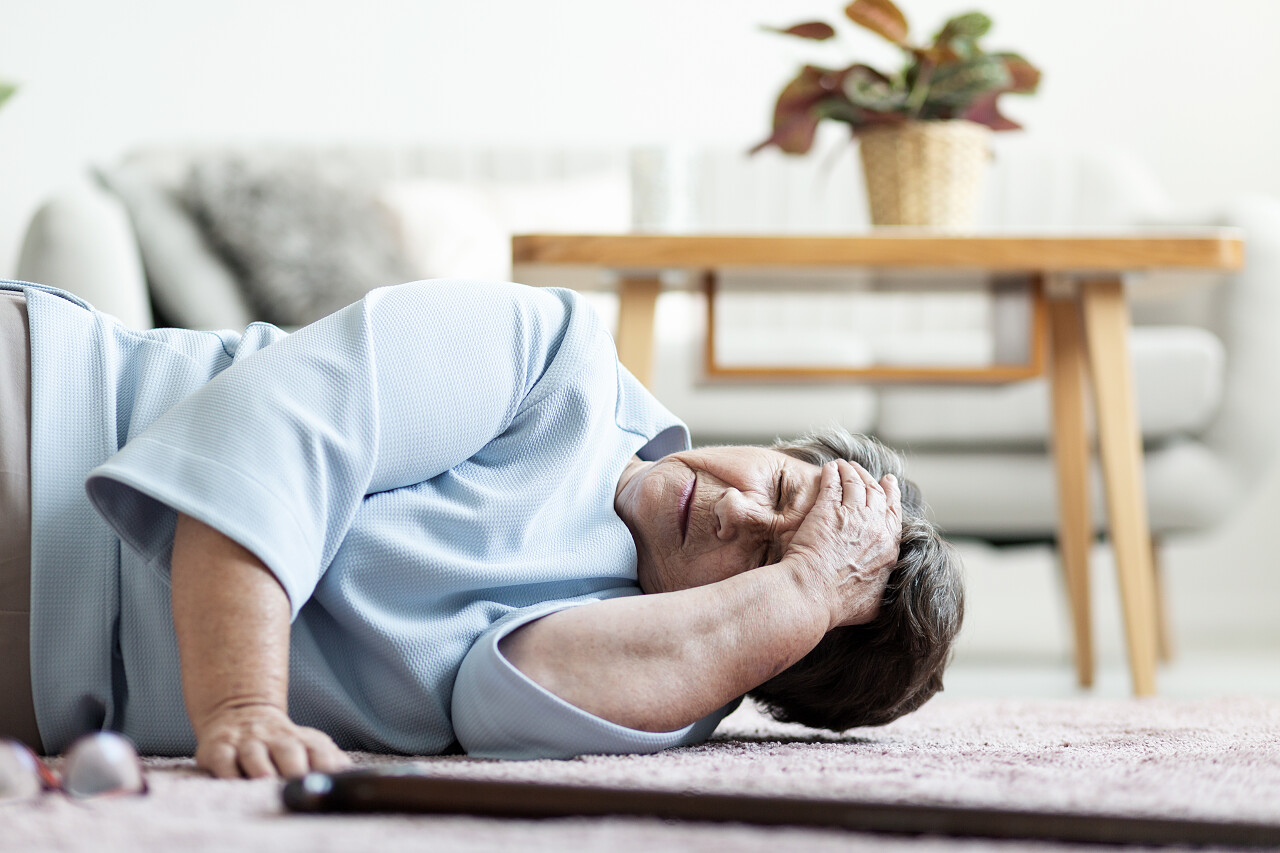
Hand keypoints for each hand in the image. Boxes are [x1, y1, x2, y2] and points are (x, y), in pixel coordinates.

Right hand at [193, 702, 350, 779]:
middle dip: (294, 767)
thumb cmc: (280, 740)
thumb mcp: (307, 743)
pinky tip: (233, 780)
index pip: (319, 749)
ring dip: (260, 766)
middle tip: (298, 784)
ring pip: (253, 753)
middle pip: (288, 750)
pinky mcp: (219, 748)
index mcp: (301, 739)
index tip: (330, 779)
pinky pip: (222, 758)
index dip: (326, 763)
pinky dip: (226, 770)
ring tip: (266, 780)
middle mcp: (275, 738)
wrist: (239, 712)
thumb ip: (328, 758)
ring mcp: (246, 742)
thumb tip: (351, 774)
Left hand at [782, 459, 902, 629]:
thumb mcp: (873, 604)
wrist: (811, 595)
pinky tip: (828, 467)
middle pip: (876, 492)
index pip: (893, 512)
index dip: (891, 495)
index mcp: (888, 547)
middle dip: (870, 478)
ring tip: (844, 465)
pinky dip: (832, 472)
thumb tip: (880, 594)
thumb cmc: (837, 605)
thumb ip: (880, 592)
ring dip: (851, 471)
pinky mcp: (827, 509)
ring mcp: (851, 515)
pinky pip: (833, 482)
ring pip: (856, 483)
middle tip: (862, 470)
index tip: (888, 483)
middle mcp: (874, 527)